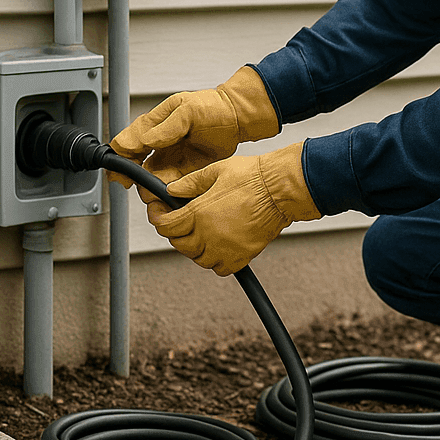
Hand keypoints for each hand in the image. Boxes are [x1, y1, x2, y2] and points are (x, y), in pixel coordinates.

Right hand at [109, 66, 278, 187]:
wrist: (236, 118)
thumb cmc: (213, 107)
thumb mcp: (187, 110)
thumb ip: (165, 127)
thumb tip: (145, 140)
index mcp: (153, 125)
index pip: (125, 143)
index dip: (119, 158)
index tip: (122, 171)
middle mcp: (157, 143)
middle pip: (132, 165)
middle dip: (132, 178)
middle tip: (138, 185)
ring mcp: (169, 158)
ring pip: (149, 178)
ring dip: (150, 187)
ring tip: (157, 192)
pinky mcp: (183, 171)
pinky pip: (169, 184)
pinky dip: (167, 191)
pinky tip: (170, 193)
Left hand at [145, 142, 320, 276]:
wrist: (281, 190)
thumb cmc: (254, 178)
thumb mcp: (215, 171)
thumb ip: (190, 183)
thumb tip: (172, 190)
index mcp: (199, 212)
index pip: (166, 225)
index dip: (158, 218)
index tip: (160, 214)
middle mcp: (210, 234)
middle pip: (180, 244)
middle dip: (177, 233)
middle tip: (181, 222)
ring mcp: (226, 248)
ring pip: (198, 259)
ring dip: (195, 249)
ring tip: (201, 234)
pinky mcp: (242, 256)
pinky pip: (221, 269)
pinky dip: (216, 261)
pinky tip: (218, 247)